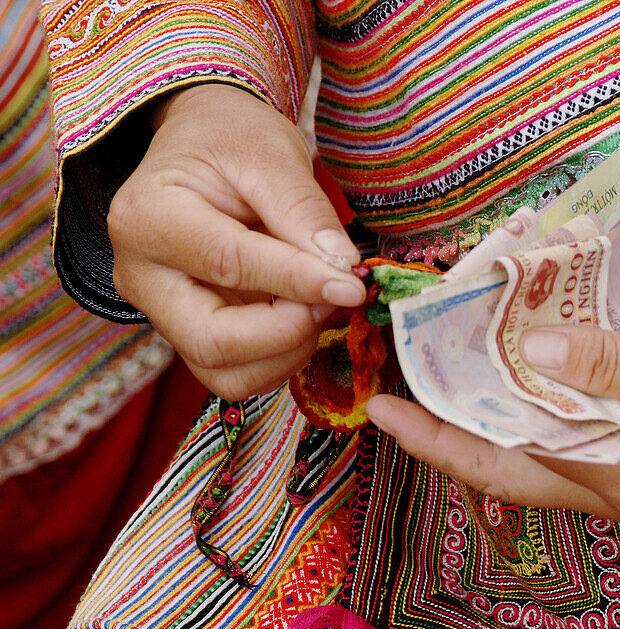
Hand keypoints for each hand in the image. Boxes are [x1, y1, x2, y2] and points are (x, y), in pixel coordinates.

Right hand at [107, 83, 366, 398]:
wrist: (203, 144)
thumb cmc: (230, 139)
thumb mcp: (270, 153)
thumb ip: (304, 211)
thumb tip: (342, 271)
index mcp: (148, 217)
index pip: (228, 264)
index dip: (297, 281)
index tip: (352, 285)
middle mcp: (140, 275)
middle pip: (212, 341)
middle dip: (287, 332)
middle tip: (333, 297)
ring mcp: (160, 311)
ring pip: (223, 371)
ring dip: (287, 352)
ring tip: (318, 303)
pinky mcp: (188, 332)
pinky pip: (235, 373)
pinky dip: (280, 358)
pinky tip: (301, 316)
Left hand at [366, 321, 619, 523]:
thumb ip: (605, 363)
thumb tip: (528, 356)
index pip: (509, 464)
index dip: (442, 437)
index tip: (384, 410)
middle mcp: (618, 491)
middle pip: (512, 467)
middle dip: (451, 434)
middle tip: (397, 394)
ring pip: (538, 452)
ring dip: (491, 419)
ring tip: (441, 382)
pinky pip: (571, 434)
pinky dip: (535, 406)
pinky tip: (515, 375)